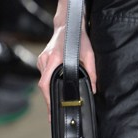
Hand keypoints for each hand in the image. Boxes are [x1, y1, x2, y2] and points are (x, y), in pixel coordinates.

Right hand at [37, 0, 96, 119]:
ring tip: (56, 103)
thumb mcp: (88, 53)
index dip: (48, 99)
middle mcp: (46, 59)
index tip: (52, 111)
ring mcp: (43, 59)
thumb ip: (91, 71)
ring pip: (43, 80)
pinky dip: (49, 82)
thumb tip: (94, 88)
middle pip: (43, 85)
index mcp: (54, 59)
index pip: (46, 84)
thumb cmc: (78, 37)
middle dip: (49, 100)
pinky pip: (44, 74)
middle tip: (54, 114)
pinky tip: (55, 88)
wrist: (68, 22)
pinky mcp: (43, 58)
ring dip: (49, 90)